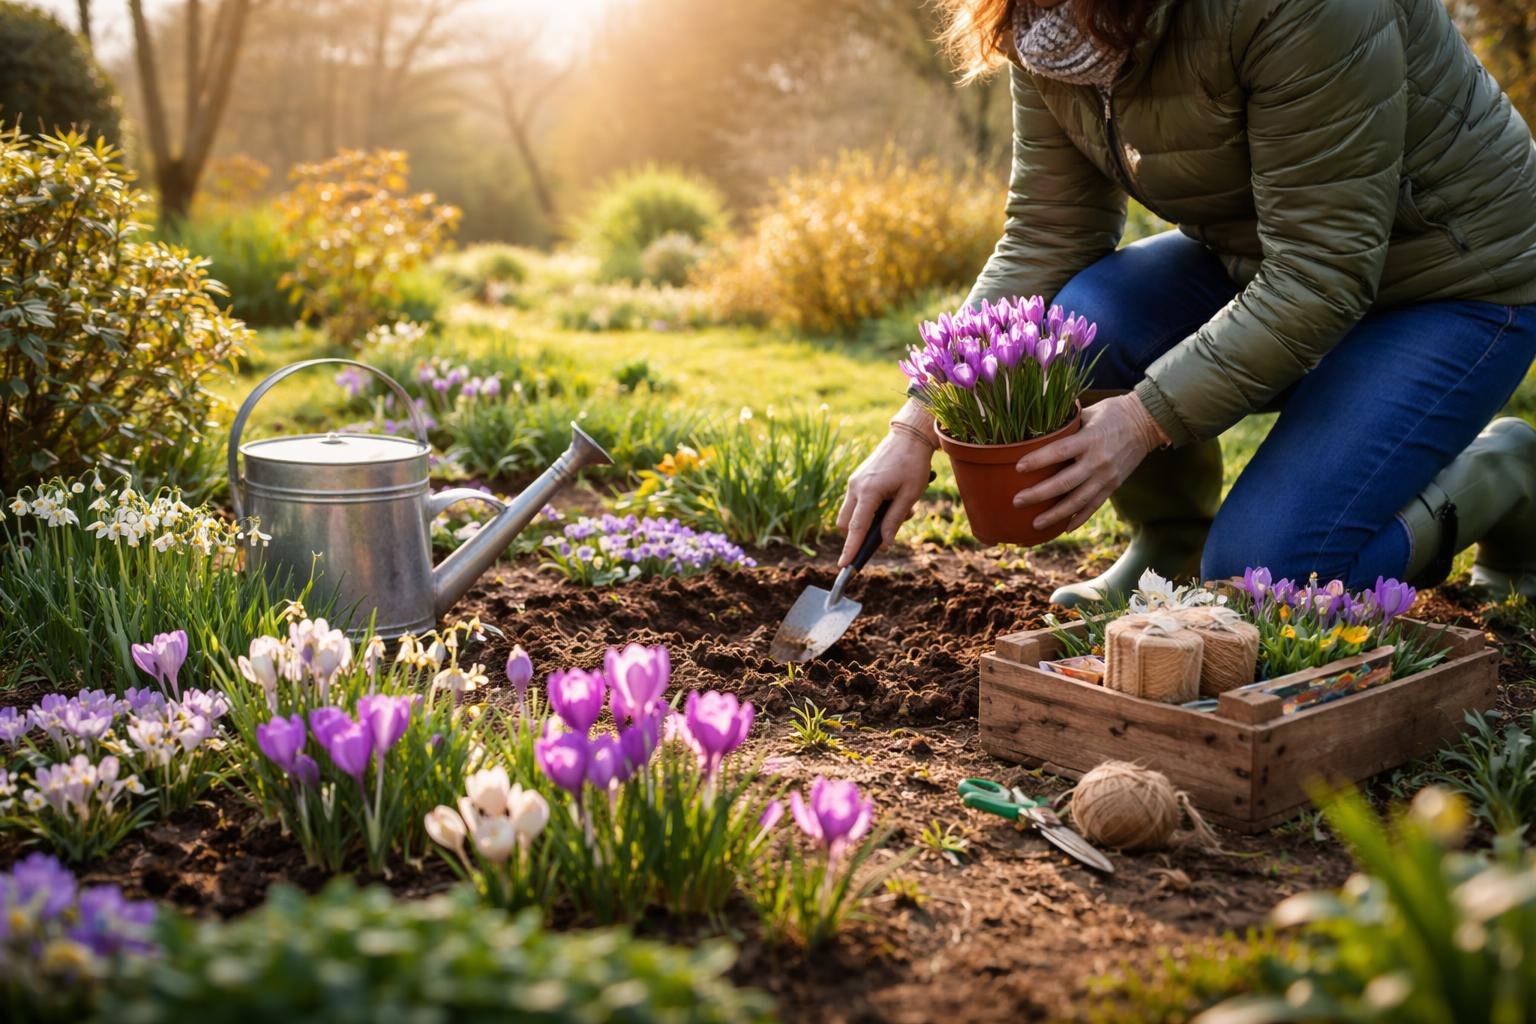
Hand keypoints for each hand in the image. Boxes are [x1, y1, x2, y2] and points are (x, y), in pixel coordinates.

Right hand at [835, 430, 934, 566]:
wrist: (909, 437)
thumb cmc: (913, 465)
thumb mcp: (909, 496)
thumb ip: (894, 521)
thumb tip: (883, 544)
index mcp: (868, 491)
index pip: (856, 528)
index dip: (850, 549)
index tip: (843, 566)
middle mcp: (855, 487)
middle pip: (847, 525)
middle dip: (860, 536)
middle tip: (887, 534)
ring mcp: (854, 482)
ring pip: (851, 515)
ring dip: (868, 523)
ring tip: (898, 511)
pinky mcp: (857, 480)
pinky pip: (857, 504)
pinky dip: (870, 511)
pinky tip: (892, 502)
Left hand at [1011, 393, 1168, 532]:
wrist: (1148, 423)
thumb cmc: (1113, 413)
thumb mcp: (1089, 412)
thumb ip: (1066, 423)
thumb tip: (1037, 425)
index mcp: (1090, 439)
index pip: (1059, 451)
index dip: (1038, 460)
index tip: (1018, 468)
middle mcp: (1098, 461)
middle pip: (1065, 483)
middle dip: (1039, 494)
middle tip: (1017, 501)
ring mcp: (1107, 477)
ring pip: (1078, 501)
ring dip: (1055, 514)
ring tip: (1035, 523)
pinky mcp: (1113, 486)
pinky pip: (1093, 506)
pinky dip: (1078, 518)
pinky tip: (1063, 527)